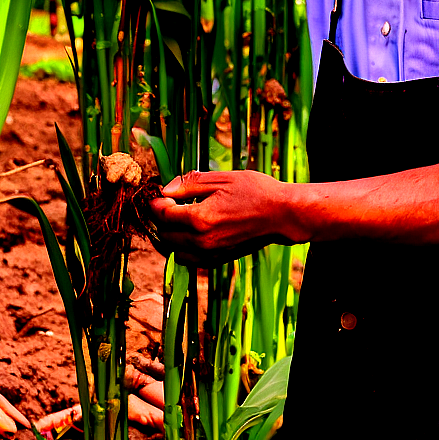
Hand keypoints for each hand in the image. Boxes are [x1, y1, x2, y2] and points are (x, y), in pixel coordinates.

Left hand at [149, 170, 294, 266]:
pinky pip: (188, 261)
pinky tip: (192, 233)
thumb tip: (165, 190)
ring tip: (180, 218)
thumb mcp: (223, 178)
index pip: (162, 215)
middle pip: (164, 234)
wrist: (282, 215)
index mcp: (201, 218)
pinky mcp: (218, 261)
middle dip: (162, 219)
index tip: (160, 195)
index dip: (156, 203)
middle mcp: (202, 241)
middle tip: (171, 203)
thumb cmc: (256, 192)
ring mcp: (210, 254)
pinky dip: (183, 248)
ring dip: (171, 235)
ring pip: (173, 250)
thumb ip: (190, 184)